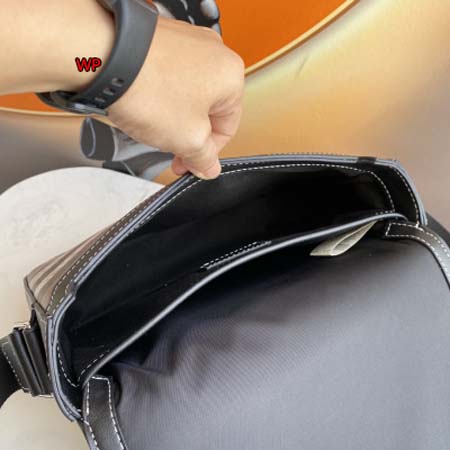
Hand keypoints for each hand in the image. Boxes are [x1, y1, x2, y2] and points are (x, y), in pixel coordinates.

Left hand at [108, 16, 244, 178]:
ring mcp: (185, 42)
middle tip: (171, 150)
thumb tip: (209, 166)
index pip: (227, 128)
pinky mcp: (160, 41)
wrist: (102, 57)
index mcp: (230, 75)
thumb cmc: (148, 88)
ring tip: (152, 124)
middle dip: (188, 135)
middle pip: (206, 111)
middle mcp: (212, 53)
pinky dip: (158, 95)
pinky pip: (167, 78)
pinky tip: (143, 105)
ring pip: (186, 96)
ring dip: (172, 117)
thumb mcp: (188, 140)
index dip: (208, 153)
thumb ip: (204, 158)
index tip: (191, 164)